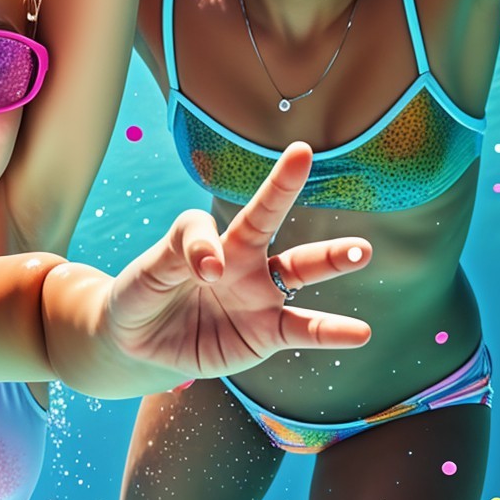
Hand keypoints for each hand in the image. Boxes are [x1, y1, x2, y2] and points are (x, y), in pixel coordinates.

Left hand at [104, 144, 372, 377]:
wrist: (139, 345)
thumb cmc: (143, 297)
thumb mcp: (148, 272)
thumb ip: (179, 256)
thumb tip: (217, 266)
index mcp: (209, 239)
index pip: (204, 224)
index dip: (202, 243)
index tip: (203, 270)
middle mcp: (241, 259)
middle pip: (267, 220)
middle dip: (284, 190)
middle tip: (302, 154)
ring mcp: (258, 294)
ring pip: (298, 269)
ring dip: (330, 258)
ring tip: (361, 250)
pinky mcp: (266, 331)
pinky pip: (302, 329)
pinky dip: (331, 331)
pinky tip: (360, 332)